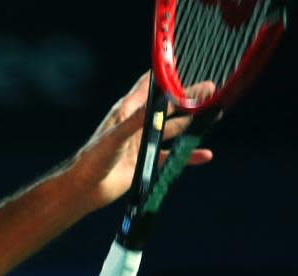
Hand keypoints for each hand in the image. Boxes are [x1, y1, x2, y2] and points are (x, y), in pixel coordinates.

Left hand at [66, 71, 214, 208]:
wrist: (84, 189)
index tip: (186, 64)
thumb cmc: (92, 159)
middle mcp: (136, 124)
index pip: (148, 86)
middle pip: (167, 107)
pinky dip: (187, 155)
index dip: (166, 75)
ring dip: (191, 123)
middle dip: (188, 98)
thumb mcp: (115, 136)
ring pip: (172, 129)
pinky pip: (171, 157)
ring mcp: (142, 143)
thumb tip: (160, 103)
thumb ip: (137, 120)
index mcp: (125, 111)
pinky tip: (204, 154)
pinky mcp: (146, 162)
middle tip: (211, 89)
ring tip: (214, 114)